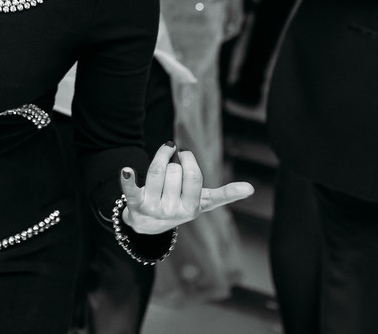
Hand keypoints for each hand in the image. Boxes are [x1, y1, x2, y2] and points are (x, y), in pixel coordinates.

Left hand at [120, 142, 253, 234]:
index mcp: (192, 209)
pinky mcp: (136, 206)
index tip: (183, 153)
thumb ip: (223, 195)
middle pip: (175, 169)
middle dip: (173, 161)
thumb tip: (251, 189)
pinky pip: (131, 190)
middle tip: (171, 168)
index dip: (187, 160)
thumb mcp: (200, 202)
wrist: (147, 224)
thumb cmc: (178, 205)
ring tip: (161, 158)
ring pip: (157, 170)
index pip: (193, 177)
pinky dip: (127, 180)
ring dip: (159, 157)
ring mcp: (154, 209)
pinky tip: (126, 171)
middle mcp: (173, 212)